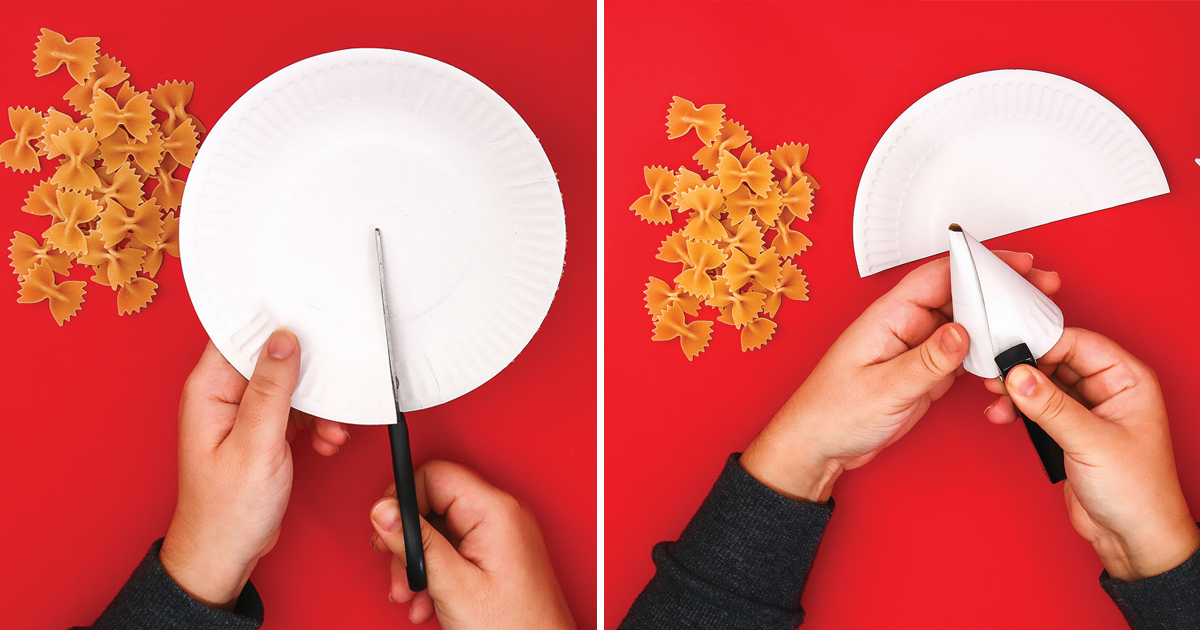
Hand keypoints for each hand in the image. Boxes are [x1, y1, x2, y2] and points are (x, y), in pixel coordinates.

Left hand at [160, 329, 349, 609]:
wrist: (226, 553)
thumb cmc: (227, 510)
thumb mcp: (257, 445)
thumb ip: (271, 390)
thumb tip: (284, 340)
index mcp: (209, 390)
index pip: (239, 334)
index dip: (273, 323)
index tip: (308, 320)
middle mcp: (223, 395)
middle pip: (271, 358)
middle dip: (308, 372)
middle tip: (332, 383)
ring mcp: (244, 413)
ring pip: (290, 385)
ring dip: (318, 404)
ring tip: (331, 426)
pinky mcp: (262, 429)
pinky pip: (296, 410)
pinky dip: (316, 422)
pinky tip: (325, 439)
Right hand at [369, 460, 575, 629]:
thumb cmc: (514, 625)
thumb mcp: (453, 585)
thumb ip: (417, 543)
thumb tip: (385, 510)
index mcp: (494, 511)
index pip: (436, 475)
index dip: (404, 500)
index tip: (387, 529)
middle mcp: (501, 514)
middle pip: (434, 504)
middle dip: (409, 541)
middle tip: (398, 570)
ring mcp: (501, 533)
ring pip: (440, 530)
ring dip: (419, 563)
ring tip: (414, 595)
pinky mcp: (498, 552)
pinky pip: (455, 548)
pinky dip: (436, 572)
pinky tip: (430, 599)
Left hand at [741, 252, 1060, 502]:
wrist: (818, 447)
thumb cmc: (831, 413)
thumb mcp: (883, 389)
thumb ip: (926, 361)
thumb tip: (962, 333)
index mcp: (888, 317)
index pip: (939, 276)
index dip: (980, 265)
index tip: (1016, 262)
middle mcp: (904, 327)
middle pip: (960, 295)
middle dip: (1001, 288)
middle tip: (1041, 286)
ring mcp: (916, 348)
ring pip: (966, 323)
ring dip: (999, 321)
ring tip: (1035, 320)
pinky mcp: (924, 372)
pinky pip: (963, 353)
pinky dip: (988, 352)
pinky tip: (1007, 356)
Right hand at [984, 328, 1199, 580]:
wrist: (1133, 537)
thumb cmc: (1137, 491)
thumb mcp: (1091, 442)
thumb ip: (1051, 407)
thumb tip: (1018, 376)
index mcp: (1127, 380)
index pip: (1079, 344)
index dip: (1043, 344)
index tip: (1010, 351)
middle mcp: (1108, 390)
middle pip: (1057, 360)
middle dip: (1024, 367)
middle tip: (994, 374)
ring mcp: (1086, 410)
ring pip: (1043, 383)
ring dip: (1016, 389)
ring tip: (995, 397)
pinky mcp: (1068, 430)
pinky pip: (1037, 407)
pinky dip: (1017, 408)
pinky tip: (1002, 413)